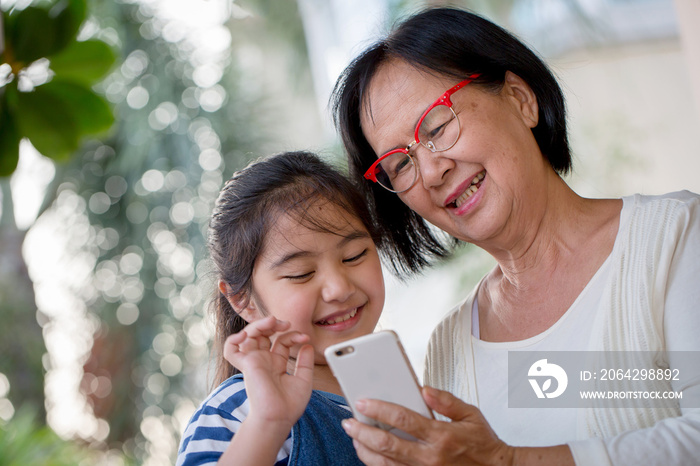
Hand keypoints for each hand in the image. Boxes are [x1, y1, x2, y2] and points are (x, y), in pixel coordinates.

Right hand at [224, 316, 313, 428]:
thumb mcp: (303, 379)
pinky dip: (234, 339)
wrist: (278, 418)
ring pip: (248, 336)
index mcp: (276, 364)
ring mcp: (254, 361)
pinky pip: (230, 349)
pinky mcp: (246, 365)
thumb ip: (305, 362)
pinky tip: (247, 335)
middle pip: (263, 334)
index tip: (305, 338)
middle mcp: (264, 361)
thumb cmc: (289, 405)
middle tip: (285, 323)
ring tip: (272, 321)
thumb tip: (307, 344)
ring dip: (259, 324)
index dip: (293, 335)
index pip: (281, 341)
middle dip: (274, 324)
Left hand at [342, 386, 513, 465]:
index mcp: (441, 435)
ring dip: (365, 450)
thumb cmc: (483, 444)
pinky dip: (378, 465)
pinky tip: (369, 455)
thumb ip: (446, 401)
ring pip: (385, 464)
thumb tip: (424, 389)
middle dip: (363, 432)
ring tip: (354, 438)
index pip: (403, 419)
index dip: (379, 409)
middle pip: (387, 444)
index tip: (363, 402)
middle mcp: (430, 457)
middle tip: (349, 423)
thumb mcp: (471, 414)